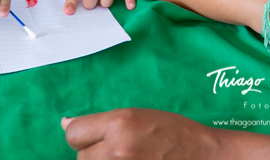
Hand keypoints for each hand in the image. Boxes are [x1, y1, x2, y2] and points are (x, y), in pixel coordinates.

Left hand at [62, 109, 219, 159]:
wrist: (203, 156)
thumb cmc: (174, 132)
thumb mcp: (138, 115)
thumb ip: (103, 121)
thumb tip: (66, 124)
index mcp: (120, 123)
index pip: (74, 133)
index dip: (83, 134)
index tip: (94, 136)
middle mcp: (117, 149)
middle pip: (80, 156)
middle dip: (94, 153)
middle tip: (119, 150)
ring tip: (127, 159)